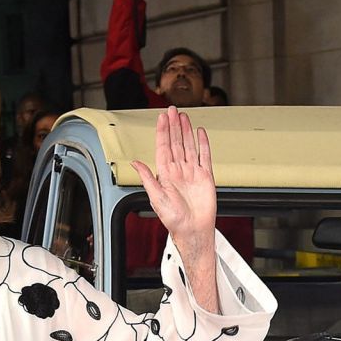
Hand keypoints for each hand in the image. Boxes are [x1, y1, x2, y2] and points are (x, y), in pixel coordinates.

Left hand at [131, 106, 216, 261]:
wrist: (193, 230)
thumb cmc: (174, 219)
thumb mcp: (156, 198)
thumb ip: (147, 178)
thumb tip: (135, 163)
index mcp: (165, 174)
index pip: (163, 147)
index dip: (162, 132)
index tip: (162, 118)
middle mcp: (178, 171)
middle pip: (175, 143)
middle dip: (173, 126)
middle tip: (172, 110)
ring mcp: (192, 172)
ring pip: (188, 146)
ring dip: (186, 131)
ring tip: (183, 117)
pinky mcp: (205, 176)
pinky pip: (204, 156)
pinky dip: (203, 144)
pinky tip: (200, 133)